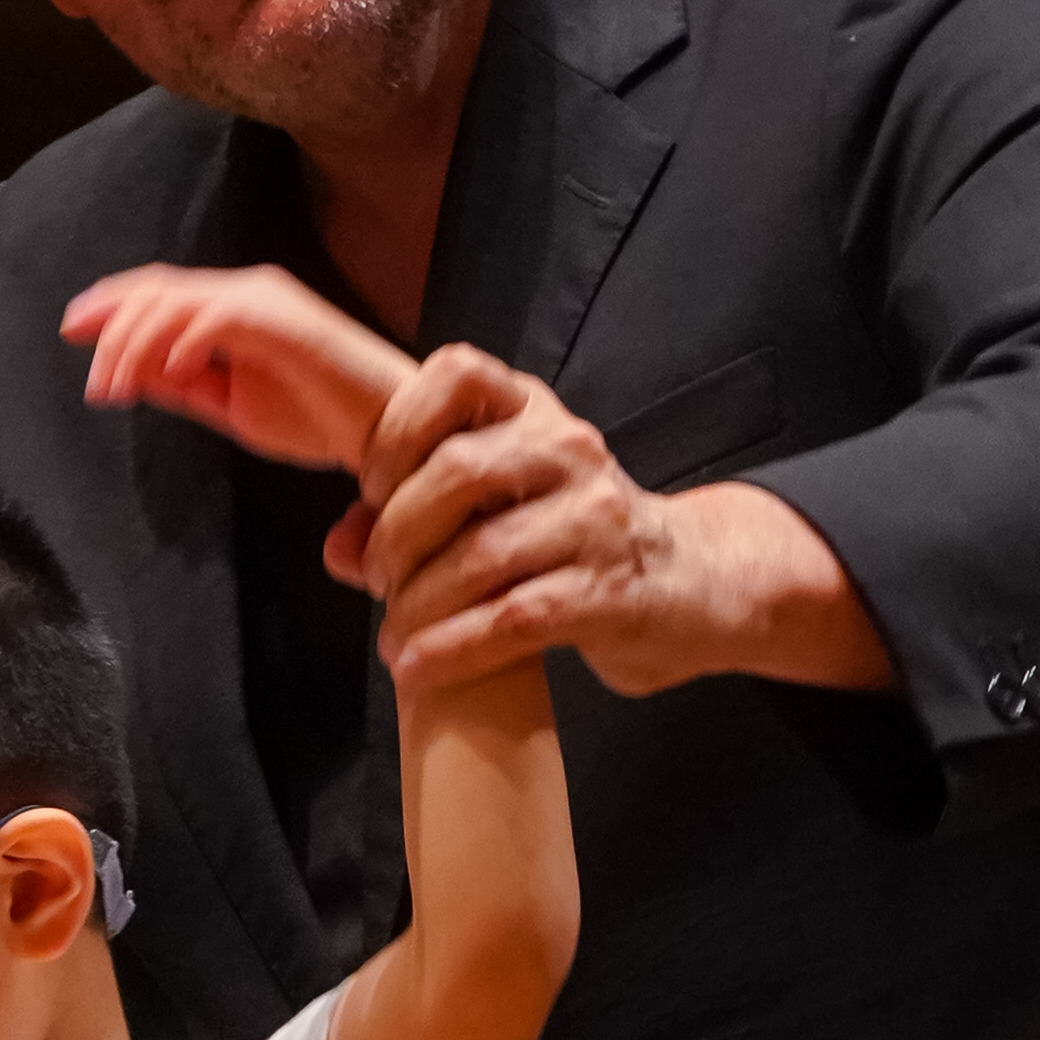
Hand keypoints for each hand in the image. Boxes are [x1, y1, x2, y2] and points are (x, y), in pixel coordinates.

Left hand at [62, 259, 408, 483]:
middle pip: (158, 289)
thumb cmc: (318, 417)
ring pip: (179, 301)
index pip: (159, 291)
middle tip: (91, 378)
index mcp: (233, 308)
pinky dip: (186, 339)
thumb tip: (131, 373)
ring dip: (137, 343)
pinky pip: (221, 317)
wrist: (388, 433)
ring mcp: (267, 302)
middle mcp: (246, 292)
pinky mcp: (287, 321)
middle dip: (110, 325)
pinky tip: (167, 370)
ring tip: (116, 387)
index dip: (110, 305)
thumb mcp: (230, 404)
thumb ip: (183, 385)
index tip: (70, 331)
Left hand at [338, 351, 889, 702]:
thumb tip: (341, 546)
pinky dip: (452, 649)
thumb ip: (416, 515)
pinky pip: (512, 619)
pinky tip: (419, 667)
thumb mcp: (506, 506)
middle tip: (381, 580)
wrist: (699, 582)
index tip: (371, 485)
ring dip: (418, 605)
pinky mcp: (610, 591)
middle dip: (398, 535)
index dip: (397, 427)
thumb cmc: (580, 540)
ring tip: (397, 636)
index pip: (457, 371)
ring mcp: (595, 520)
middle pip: (457, 472)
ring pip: (480, 556)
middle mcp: (568, 450)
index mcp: (533, 412)